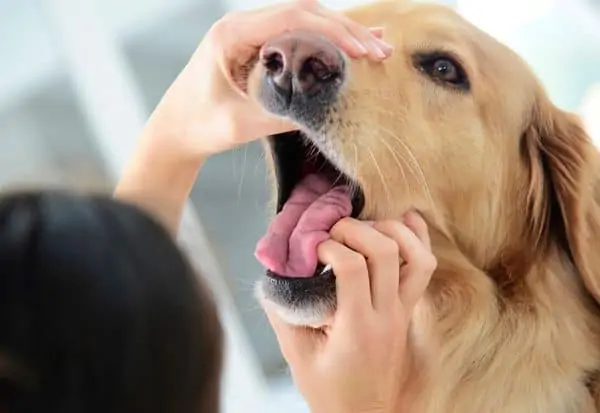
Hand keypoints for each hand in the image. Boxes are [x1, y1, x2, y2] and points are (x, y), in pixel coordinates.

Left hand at [143, 0, 392, 158]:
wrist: (173, 131)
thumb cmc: (198, 125)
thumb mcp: (242, 124)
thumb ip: (283, 114)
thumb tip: (328, 109)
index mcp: (231, 34)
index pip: (292, 17)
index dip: (333, 30)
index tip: (363, 50)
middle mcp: (241, 25)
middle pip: (303, 12)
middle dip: (345, 30)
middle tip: (379, 51)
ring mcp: (249, 33)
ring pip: (303, 21)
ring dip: (339, 34)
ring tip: (375, 47)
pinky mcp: (255, 47)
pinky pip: (295, 36)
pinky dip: (324, 41)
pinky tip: (351, 45)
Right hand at [263, 211, 435, 412]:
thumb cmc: (329, 390)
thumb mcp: (297, 356)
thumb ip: (283, 313)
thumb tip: (273, 274)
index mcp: (357, 327)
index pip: (353, 267)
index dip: (330, 246)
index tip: (313, 248)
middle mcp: (387, 316)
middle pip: (386, 252)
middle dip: (356, 228)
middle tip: (333, 231)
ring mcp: (403, 312)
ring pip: (417, 257)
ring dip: (392, 230)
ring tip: (364, 226)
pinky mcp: (408, 311)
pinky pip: (424, 268)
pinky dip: (417, 239)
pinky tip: (404, 220)